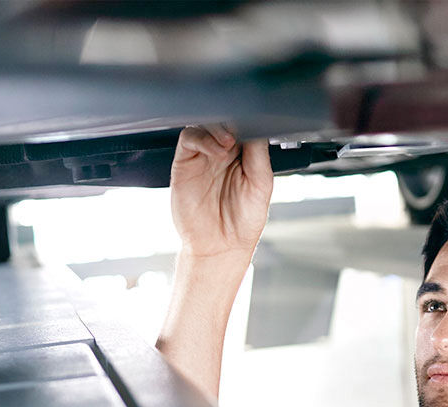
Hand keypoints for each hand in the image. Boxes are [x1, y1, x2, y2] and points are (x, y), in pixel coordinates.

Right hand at [171, 124, 273, 259]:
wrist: (219, 246)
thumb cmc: (242, 222)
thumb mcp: (262, 185)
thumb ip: (259, 154)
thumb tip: (257, 127)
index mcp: (245, 155)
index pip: (246, 125)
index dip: (249, 120)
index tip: (255, 123)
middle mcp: (223, 153)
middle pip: (224, 120)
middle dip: (232, 121)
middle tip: (240, 131)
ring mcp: (203, 156)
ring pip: (206, 124)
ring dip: (218, 128)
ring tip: (229, 144)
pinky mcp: (185, 163)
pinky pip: (189, 138)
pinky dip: (203, 138)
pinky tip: (217, 151)